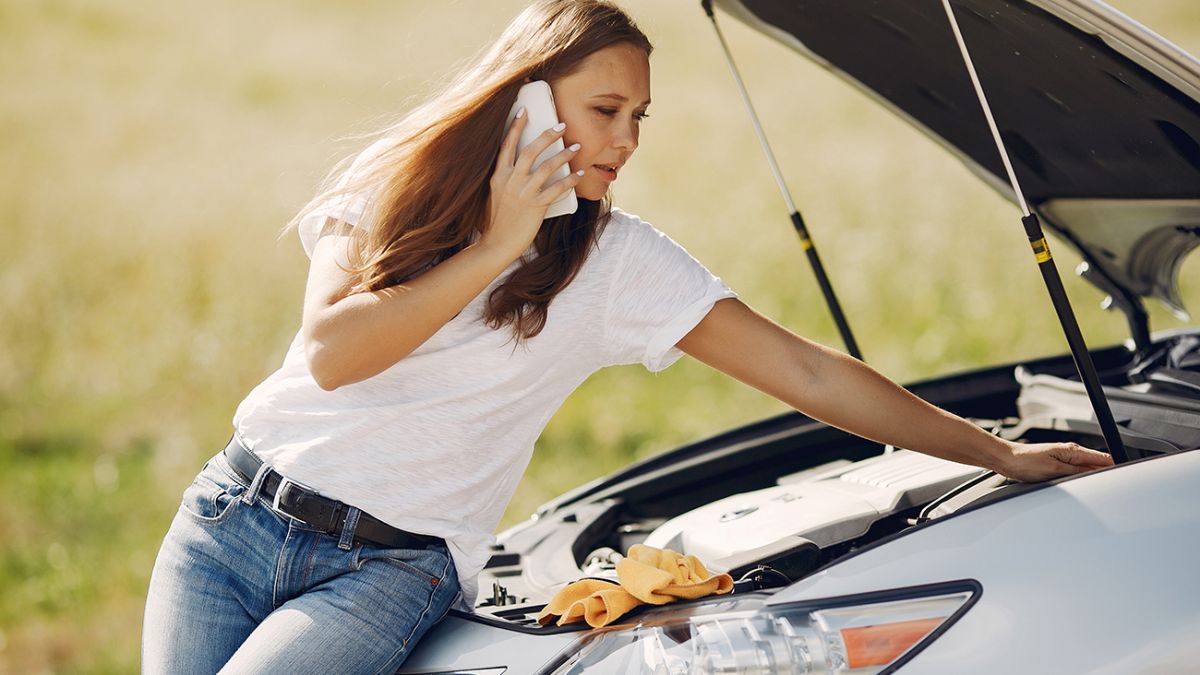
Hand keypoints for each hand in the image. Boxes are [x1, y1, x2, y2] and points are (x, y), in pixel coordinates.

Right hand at [481, 110, 582, 259]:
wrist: (497, 244)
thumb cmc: (497, 220)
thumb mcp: (496, 194)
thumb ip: (507, 178)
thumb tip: (522, 166)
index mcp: (499, 175)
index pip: (507, 144)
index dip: (517, 126)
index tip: (525, 110)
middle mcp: (510, 181)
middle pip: (531, 150)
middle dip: (548, 135)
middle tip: (562, 125)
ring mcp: (523, 193)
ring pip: (547, 167)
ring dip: (564, 154)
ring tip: (576, 147)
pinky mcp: (536, 207)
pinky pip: (557, 189)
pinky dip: (570, 181)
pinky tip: (580, 174)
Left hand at [996, 440, 1114, 481]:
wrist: (1006, 459)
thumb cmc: (1025, 462)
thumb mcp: (1054, 470)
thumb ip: (1077, 473)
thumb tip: (1096, 474)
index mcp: (1072, 451)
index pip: (1103, 458)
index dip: (1115, 467)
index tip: (1124, 478)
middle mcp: (1070, 454)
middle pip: (1097, 465)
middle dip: (1106, 476)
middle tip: (1114, 490)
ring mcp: (1064, 460)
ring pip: (1087, 470)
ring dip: (1093, 479)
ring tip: (1099, 491)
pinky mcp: (1057, 466)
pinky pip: (1075, 473)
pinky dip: (1081, 480)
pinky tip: (1081, 488)